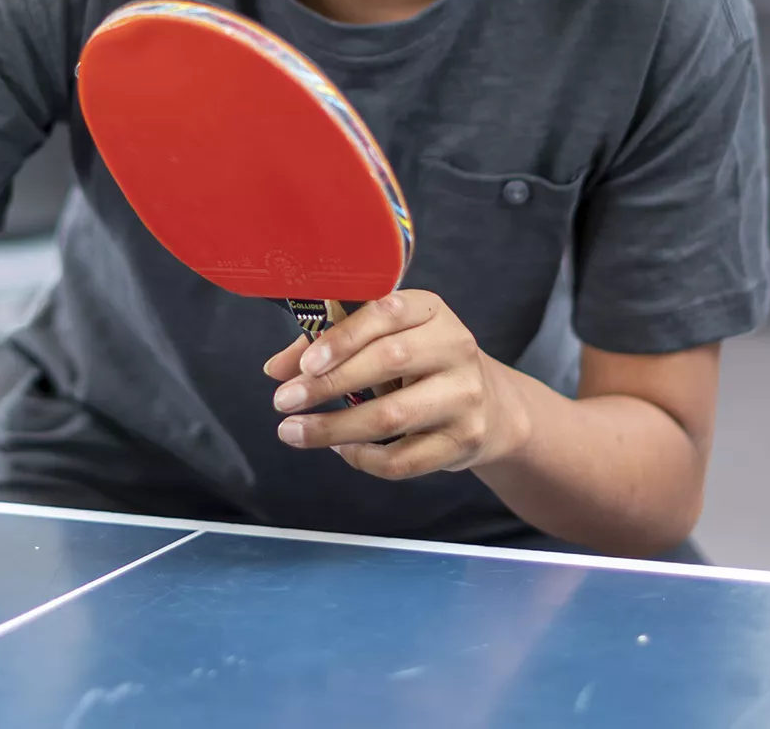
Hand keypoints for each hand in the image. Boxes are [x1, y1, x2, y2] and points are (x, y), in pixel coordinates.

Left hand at [264, 290, 532, 479]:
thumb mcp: (385, 340)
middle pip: (388, 362)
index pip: (387, 313)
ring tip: (294, 432)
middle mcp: (455, 347)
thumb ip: (329, 346)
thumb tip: (276, 371)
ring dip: (334, 428)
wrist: (494, 406)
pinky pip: (405, 459)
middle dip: (328, 384)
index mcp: (431, 310)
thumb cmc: (420, 364)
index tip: (304, 364)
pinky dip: (364, 458)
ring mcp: (465, 396)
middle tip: (283, 402)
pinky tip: (341, 449)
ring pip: (393, 416)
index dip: (343, 337)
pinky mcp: (465, 440)